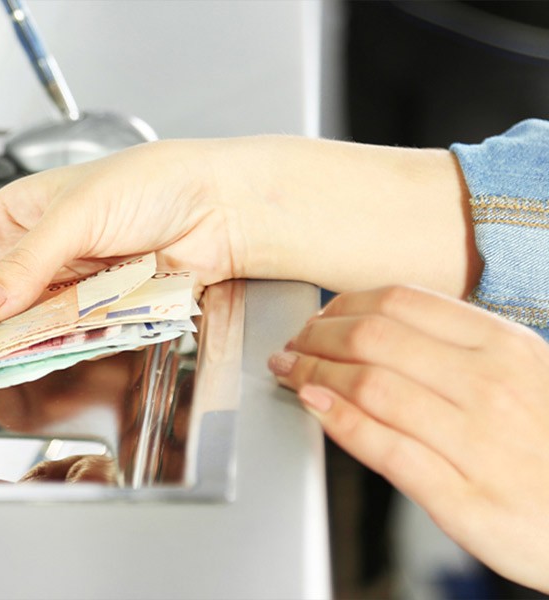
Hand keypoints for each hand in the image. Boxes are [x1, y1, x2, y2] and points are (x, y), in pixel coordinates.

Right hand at [0, 136, 477, 323]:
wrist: (221, 211)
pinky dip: (54, 348)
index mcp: (19, 215)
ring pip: (27, 324)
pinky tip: (38, 359)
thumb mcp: (76, 215)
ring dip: (15, 342)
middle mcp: (40, 253)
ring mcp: (70, 285)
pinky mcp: (101, 310)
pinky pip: (67, 336)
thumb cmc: (153, 183)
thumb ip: (26, 264)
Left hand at [268, 285, 548, 592]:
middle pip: (373, 340)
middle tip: (293, 348)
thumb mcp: (523, 375)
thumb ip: (457, 348)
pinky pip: (386, 449)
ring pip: (370, 387)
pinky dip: (339, 422)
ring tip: (290, 374)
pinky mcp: (465, 500)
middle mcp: (492, 387)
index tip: (317, 318)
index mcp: (504, 346)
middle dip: (315, 338)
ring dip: (313, 375)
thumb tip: (373, 326)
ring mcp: (479, 443)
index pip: (400, 301)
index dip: (341, 306)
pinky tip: (313, 408)